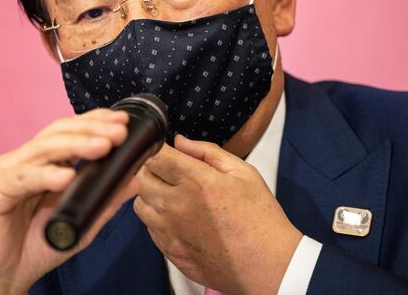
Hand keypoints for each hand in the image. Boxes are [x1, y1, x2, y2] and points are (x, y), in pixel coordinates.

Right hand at [0, 108, 137, 294]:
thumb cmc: (32, 248)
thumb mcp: (79, 222)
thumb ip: (104, 201)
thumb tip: (133, 181)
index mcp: (41, 163)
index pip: (68, 132)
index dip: (94, 122)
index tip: (122, 122)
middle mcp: (22, 161)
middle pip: (57, 133)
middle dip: (91, 129)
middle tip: (119, 132)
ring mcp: (5, 172)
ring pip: (43, 149)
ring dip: (75, 145)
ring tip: (102, 146)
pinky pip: (22, 178)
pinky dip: (46, 175)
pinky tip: (67, 176)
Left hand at [134, 135, 301, 294]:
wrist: (267, 265)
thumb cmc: (260, 218)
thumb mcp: (243, 173)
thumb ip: (207, 153)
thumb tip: (180, 141)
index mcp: (197, 182)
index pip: (155, 155)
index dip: (156, 148)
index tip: (165, 150)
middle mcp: (177, 206)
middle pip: (140, 178)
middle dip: (150, 168)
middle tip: (169, 170)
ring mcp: (170, 231)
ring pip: (140, 203)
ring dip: (150, 194)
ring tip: (173, 194)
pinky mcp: (170, 251)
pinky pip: (149, 228)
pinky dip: (157, 218)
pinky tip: (178, 217)